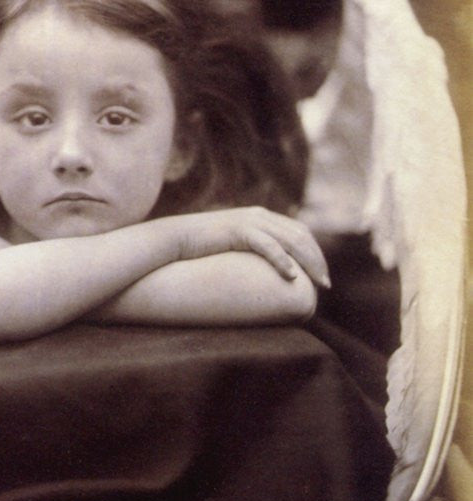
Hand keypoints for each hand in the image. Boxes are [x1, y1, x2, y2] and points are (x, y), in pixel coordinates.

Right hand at [173, 207, 329, 288]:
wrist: (174, 239)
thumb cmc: (201, 249)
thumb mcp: (233, 248)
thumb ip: (251, 252)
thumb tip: (265, 275)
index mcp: (261, 218)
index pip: (300, 232)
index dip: (315, 253)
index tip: (321, 276)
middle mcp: (260, 216)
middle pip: (301, 235)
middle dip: (317, 260)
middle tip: (325, 284)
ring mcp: (249, 221)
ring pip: (291, 240)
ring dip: (308, 262)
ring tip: (317, 283)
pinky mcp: (238, 230)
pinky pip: (267, 245)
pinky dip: (282, 260)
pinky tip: (291, 276)